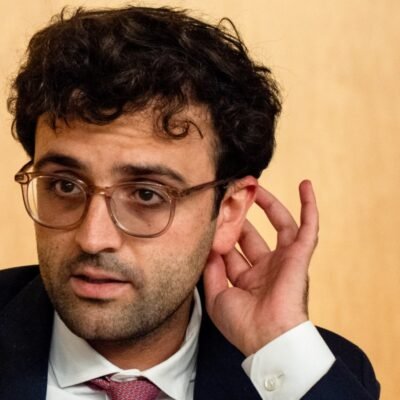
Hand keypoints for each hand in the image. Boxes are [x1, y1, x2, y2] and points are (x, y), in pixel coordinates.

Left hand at [203, 180, 318, 355]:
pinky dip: (309, 206)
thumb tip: (207, 249)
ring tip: (256, 186)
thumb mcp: (217, 297)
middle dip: (241, 216)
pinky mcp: (300, 256)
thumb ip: (211, 271)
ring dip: (270, 205)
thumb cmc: (243, 325)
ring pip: (279, 225)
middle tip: (230, 196)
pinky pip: (309, 227)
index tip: (211, 215)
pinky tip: (305, 186)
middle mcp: (266, 268)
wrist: (268, 338)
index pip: (233, 250)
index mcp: (248, 280)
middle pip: (252, 235)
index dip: (222, 234)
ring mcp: (284, 260)